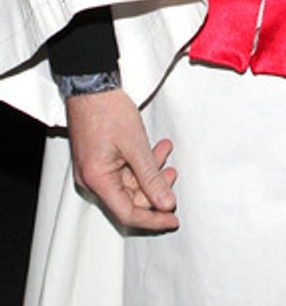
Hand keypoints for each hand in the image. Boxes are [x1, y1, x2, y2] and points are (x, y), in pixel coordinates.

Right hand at [66, 89, 178, 230]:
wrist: (92, 86)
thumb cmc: (108, 111)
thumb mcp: (136, 146)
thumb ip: (151, 177)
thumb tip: (166, 203)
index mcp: (97, 180)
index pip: (127, 213)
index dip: (153, 220)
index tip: (172, 220)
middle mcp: (92, 180)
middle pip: (129, 199)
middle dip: (154, 188)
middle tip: (174, 172)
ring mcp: (95, 170)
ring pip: (129, 182)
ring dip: (150, 170)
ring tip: (166, 149)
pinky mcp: (100, 159)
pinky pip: (123, 170)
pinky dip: (141, 162)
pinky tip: (156, 148)